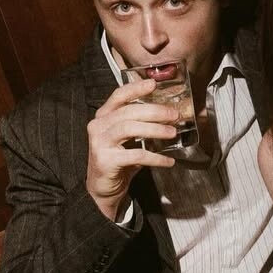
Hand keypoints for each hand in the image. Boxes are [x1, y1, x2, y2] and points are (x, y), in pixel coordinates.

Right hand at [85, 78, 178, 219]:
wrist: (102, 189)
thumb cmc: (119, 160)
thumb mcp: (128, 139)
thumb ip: (142, 125)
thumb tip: (171, 115)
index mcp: (103, 116)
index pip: (118, 96)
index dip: (136, 88)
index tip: (153, 83)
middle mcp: (98, 126)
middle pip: (128, 111)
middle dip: (154, 111)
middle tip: (174, 114)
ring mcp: (100, 143)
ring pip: (129, 128)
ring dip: (155, 129)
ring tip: (173, 132)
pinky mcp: (106, 160)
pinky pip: (136, 155)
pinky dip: (155, 157)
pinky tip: (168, 161)